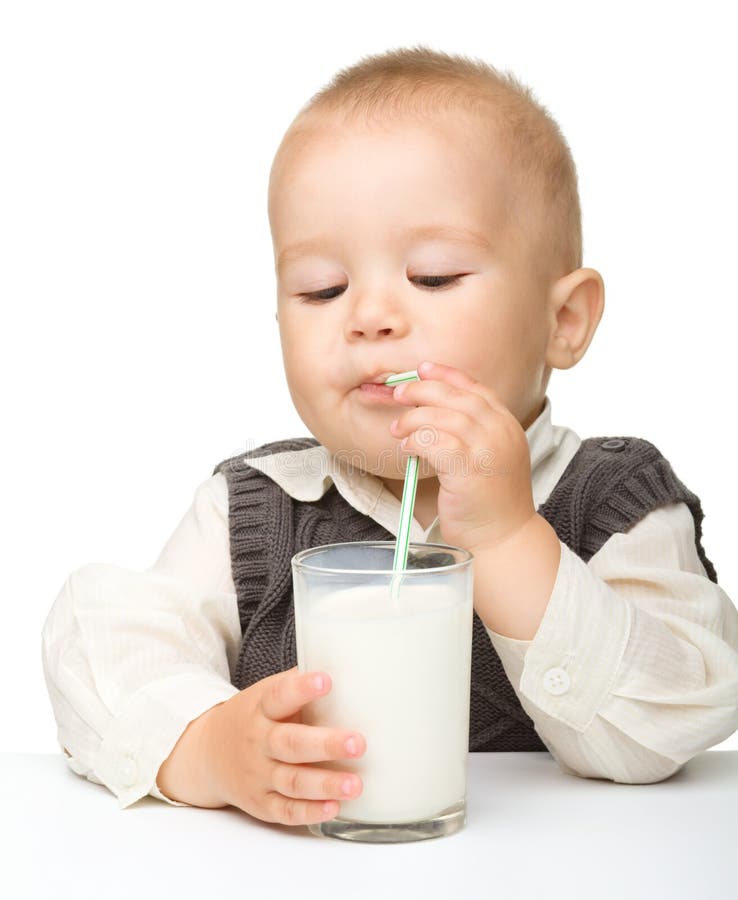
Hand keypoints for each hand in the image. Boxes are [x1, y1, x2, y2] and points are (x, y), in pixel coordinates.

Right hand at [158, 667, 365, 825]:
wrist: (207, 753)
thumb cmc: (253, 717)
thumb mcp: (266, 694)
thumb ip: (299, 684)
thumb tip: (348, 665)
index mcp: (260, 708)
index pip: (279, 696)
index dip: (301, 688)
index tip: (326, 680)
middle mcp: (258, 742)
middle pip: (291, 744)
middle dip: (326, 744)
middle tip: (359, 743)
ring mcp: (258, 775)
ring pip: (292, 782)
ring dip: (325, 784)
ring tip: (356, 783)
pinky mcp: (260, 803)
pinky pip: (285, 811)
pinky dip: (309, 812)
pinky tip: (333, 807)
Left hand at [389, 360, 536, 551]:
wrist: (503, 537)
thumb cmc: (489, 501)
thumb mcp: (490, 456)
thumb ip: (472, 432)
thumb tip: (430, 411)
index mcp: (507, 425)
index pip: (476, 388)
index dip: (446, 375)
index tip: (422, 369)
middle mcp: (501, 432)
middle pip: (457, 397)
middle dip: (423, 390)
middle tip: (399, 394)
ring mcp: (488, 450)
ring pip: (444, 417)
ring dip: (414, 419)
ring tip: (398, 429)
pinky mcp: (470, 469)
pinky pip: (435, 442)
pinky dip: (416, 440)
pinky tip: (407, 448)